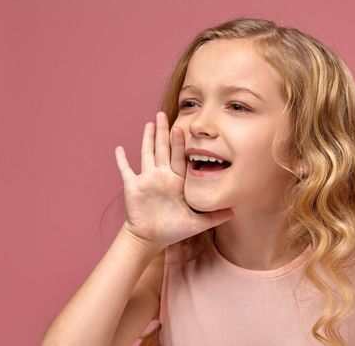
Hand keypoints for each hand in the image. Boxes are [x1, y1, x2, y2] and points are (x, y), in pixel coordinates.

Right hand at [114, 111, 233, 251]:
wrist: (150, 238)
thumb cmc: (173, 230)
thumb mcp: (196, 223)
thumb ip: (214, 217)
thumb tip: (235, 211)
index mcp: (177, 181)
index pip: (179, 158)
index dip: (180, 144)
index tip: (182, 128)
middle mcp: (162, 176)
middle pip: (163, 150)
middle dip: (163, 133)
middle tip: (164, 116)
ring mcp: (147, 179)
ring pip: (147, 154)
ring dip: (147, 139)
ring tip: (149, 123)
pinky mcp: (133, 186)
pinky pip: (126, 170)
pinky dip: (122, 160)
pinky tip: (119, 148)